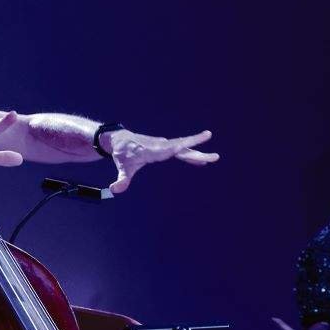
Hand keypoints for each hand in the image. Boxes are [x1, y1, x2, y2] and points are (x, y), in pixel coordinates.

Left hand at [105, 129, 219, 192]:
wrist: (121, 140)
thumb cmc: (122, 153)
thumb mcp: (121, 167)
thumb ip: (121, 179)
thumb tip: (115, 190)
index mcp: (152, 150)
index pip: (168, 150)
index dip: (179, 148)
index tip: (189, 147)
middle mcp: (161, 145)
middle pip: (182, 148)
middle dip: (198, 151)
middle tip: (215, 156)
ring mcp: (165, 145)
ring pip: (184, 148)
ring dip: (199, 152)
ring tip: (214, 158)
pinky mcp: (167, 147)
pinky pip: (182, 151)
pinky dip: (192, 154)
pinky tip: (202, 161)